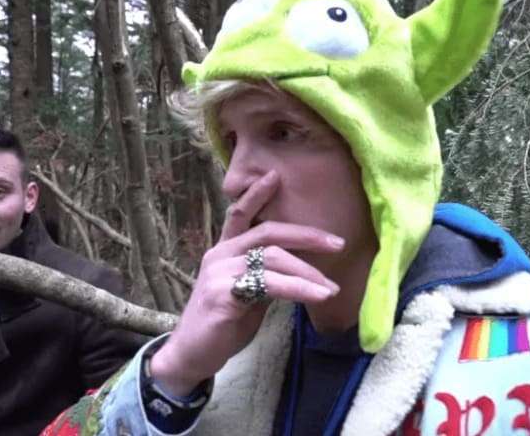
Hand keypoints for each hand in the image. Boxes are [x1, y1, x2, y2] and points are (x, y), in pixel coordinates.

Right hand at [150, 170, 342, 395]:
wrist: (193, 355)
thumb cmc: (222, 323)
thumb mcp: (248, 293)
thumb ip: (266, 275)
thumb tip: (299, 268)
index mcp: (225, 251)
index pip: (239, 214)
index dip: (256, 194)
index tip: (275, 175)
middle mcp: (220, 255)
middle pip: (267, 232)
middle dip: (305, 235)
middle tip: (337, 242)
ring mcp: (220, 273)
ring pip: (272, 259)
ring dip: (307, 272)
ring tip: (331, 287)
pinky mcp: (223, 295)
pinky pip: (268, 285)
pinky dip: (297, 289)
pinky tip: (316, 296)